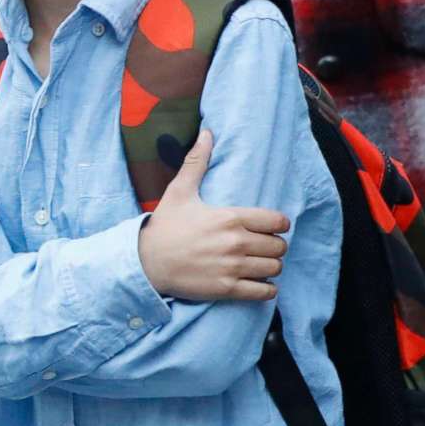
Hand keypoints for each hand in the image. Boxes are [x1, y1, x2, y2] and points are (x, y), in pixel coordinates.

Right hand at [136, 130, 289, 301]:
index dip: (280, 225)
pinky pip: (263, 292)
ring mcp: (232, 267)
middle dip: (276, 246)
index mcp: (231, 217)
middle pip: (279, 246)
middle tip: (265, 247)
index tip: (272, 228)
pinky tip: (261, 284)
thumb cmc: (164, 227)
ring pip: (274, 268)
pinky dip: (267, 289)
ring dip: (272, 267)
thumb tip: (207, 133)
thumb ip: (197, 162)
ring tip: (262, 264)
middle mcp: (236, 242)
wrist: (144, 263)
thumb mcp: (180, 191)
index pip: (277, 221)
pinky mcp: (226, 289)